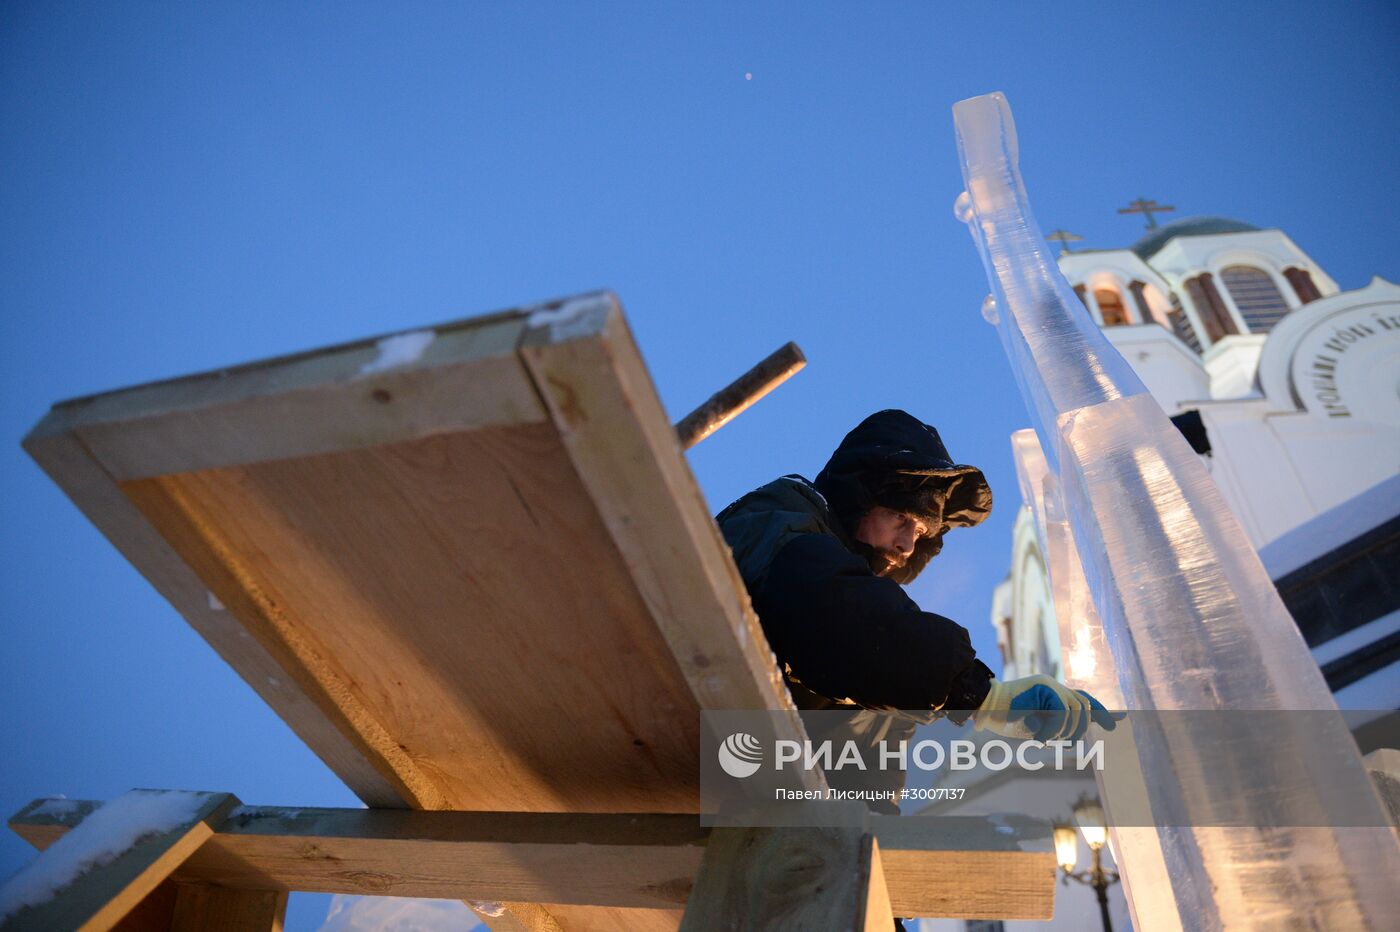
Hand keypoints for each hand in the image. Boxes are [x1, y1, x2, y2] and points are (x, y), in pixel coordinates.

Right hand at [974, 675, 1118, 741]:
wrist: (982, 706)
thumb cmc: (1004, 718)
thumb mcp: (1036, 724)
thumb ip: (1057, 724)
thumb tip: (1078, 735)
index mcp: (1053, 693)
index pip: (1084, 700)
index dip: (1103, 712)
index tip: (1121, 721)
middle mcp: (1054, 685)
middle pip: (1083, 709)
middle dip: (1076, 730)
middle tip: (1055, 741)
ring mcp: (1049, 684)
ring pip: (1074, 712)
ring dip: (1060, 731)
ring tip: (1040, 736)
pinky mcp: (1042, 687)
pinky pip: (1059, 711)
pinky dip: (1050, 729)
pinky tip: (1037, 736)